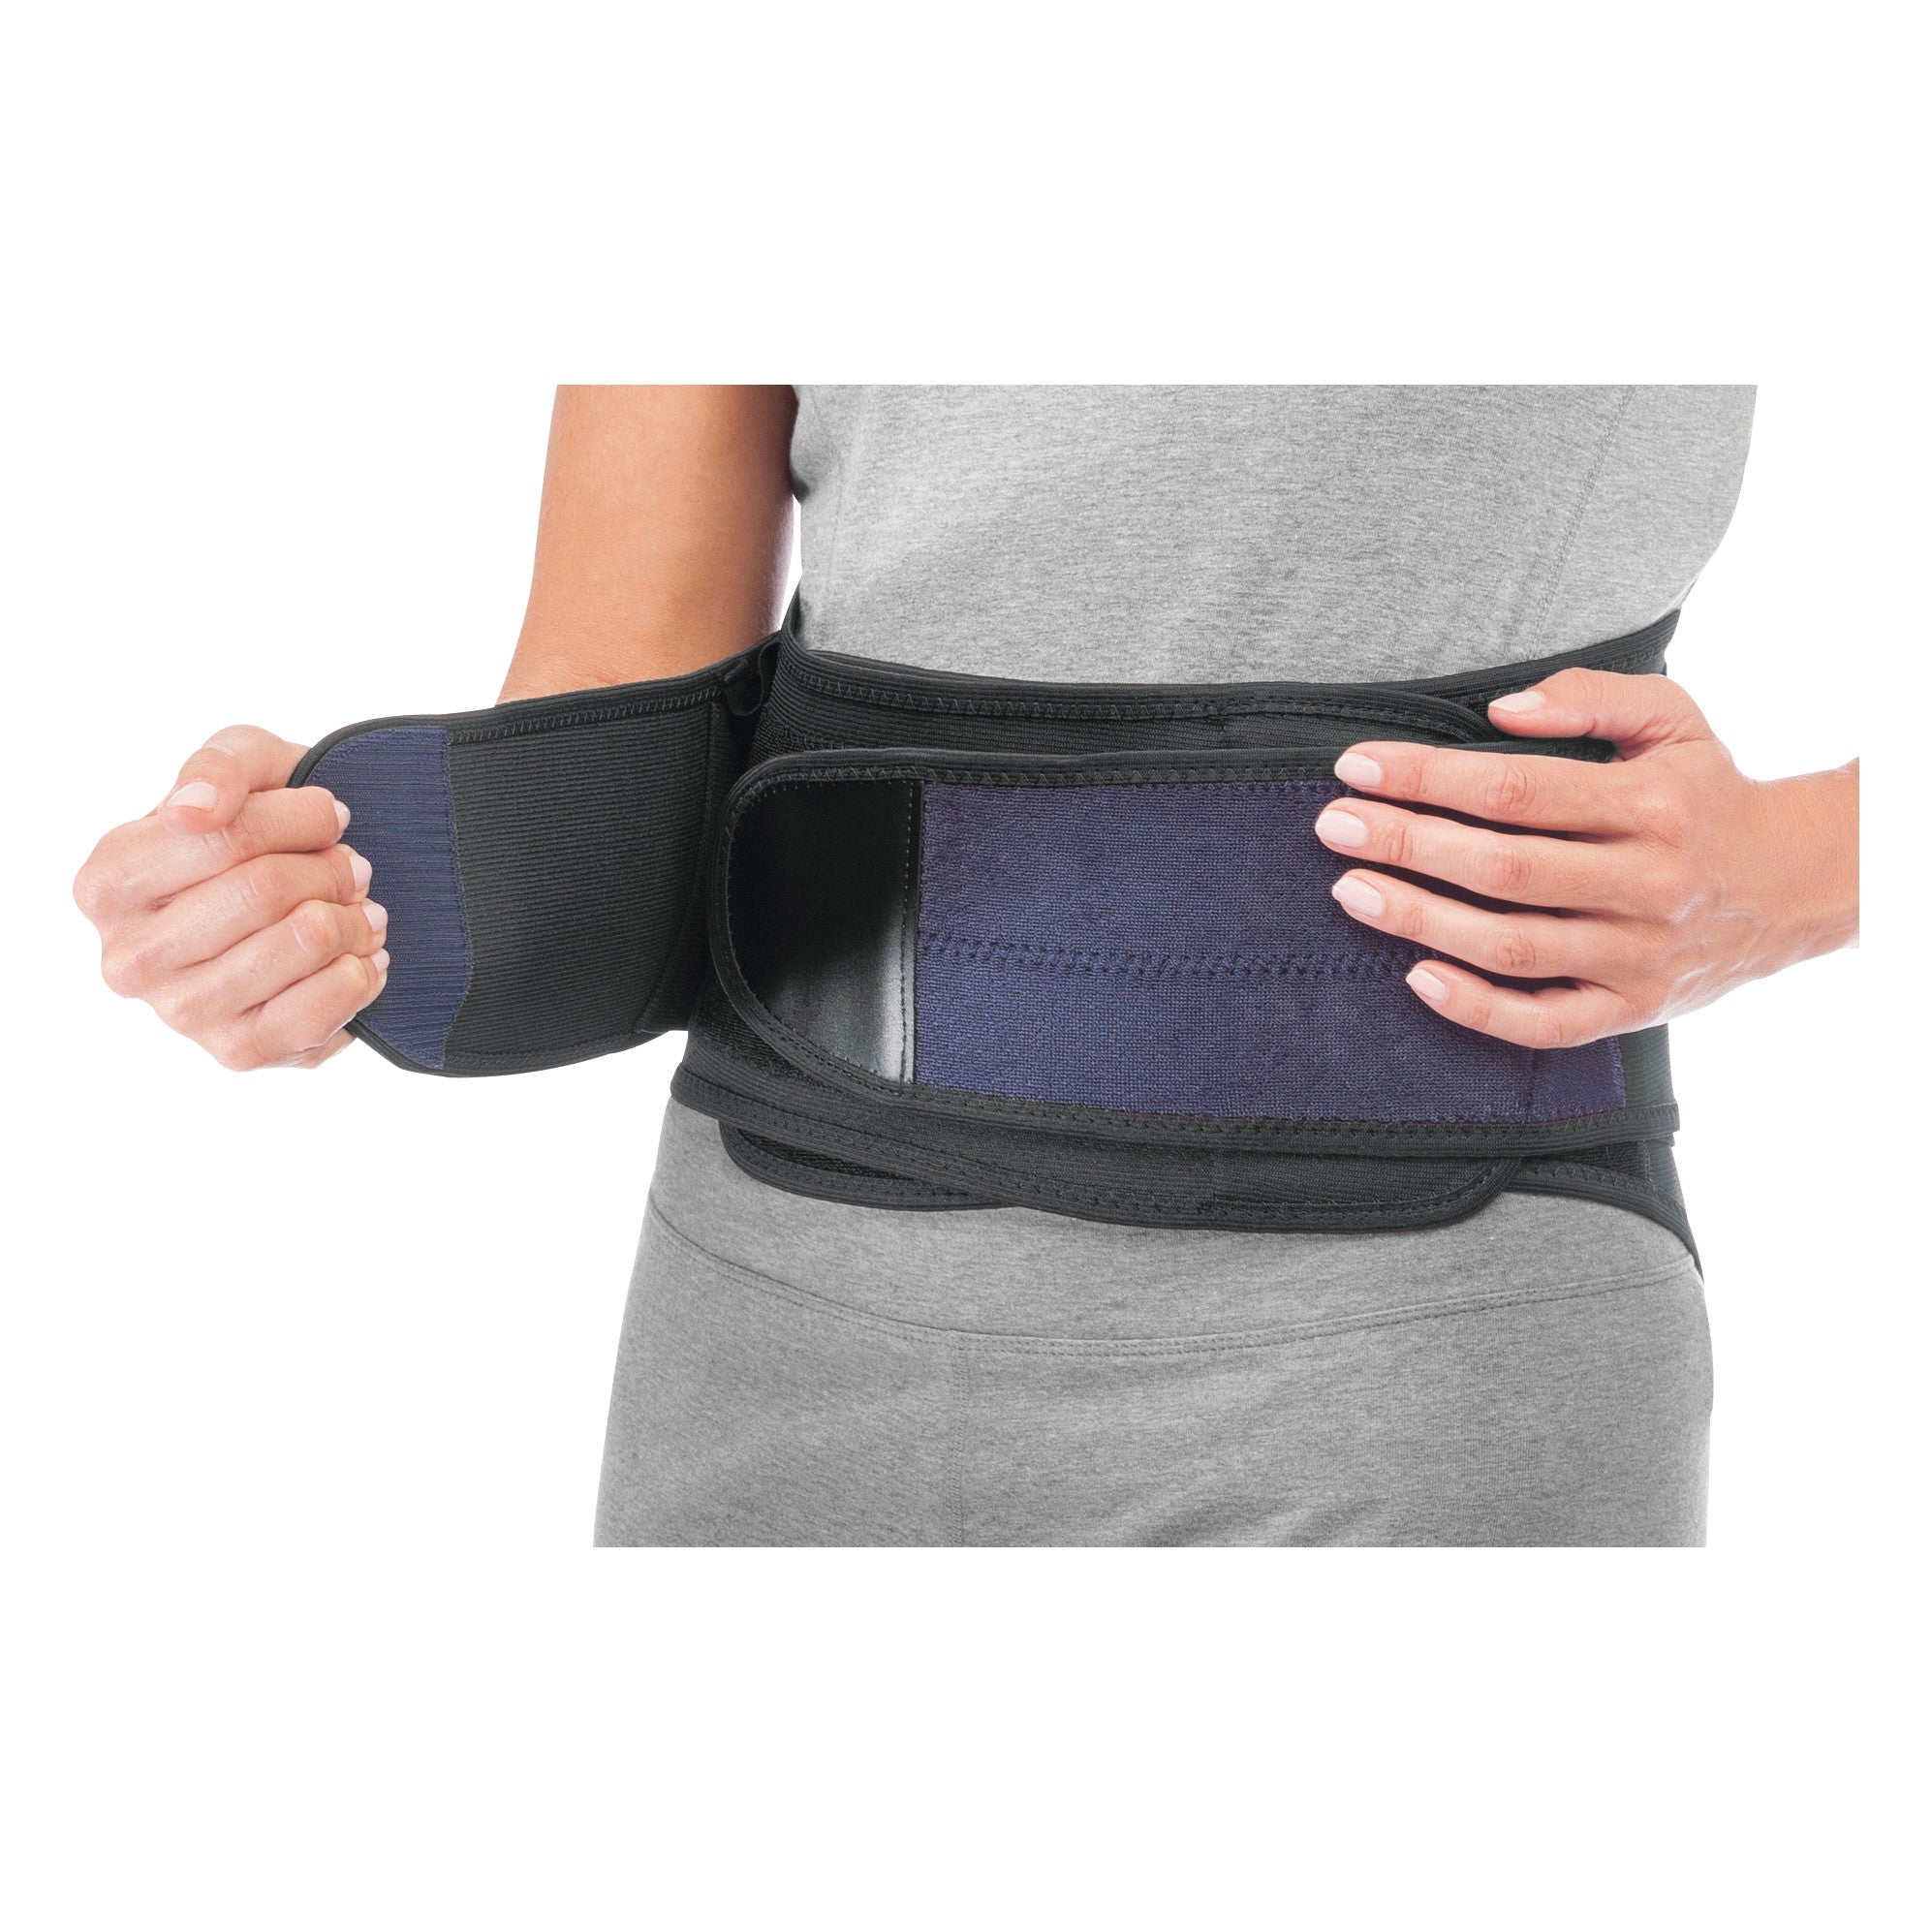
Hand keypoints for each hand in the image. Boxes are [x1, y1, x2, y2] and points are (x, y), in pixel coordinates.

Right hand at [74, 727, 389, 1069]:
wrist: (293, 904)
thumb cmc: (256, 828)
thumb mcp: (239, 765)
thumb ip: (217, 767)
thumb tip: (193, 810)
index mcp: (108, 882)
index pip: (223, 834)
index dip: (301, 818)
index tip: (330, 815)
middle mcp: (130, 957)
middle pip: (265, 889)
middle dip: (332, 867)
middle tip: (354, 866)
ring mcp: (179, 1012)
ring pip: (301, 942)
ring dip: (353, 918)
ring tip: (358, 909)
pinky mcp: (236, 1052)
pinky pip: (321, 1009)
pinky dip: (361, 972)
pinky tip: (359, 955)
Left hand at [1312, 668, 1858, 1048]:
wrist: (1794, 883)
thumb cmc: (1706, 792)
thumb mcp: (1670, 718)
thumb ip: (1589, 697)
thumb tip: (1499, 710)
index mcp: (1651, 805)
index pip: (1515, 790)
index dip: (1427, 777)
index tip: (1357, 767)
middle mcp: (1647, 883)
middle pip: (1503, 868)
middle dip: (1407, 844)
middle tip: (1334, 826)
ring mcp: (1639, 956)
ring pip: (1512, 946)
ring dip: (1421, 921)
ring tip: (1351, 892)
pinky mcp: (1633, 1010)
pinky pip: (1545, 1024)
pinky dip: (1478, 1008)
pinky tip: (1416, 979)